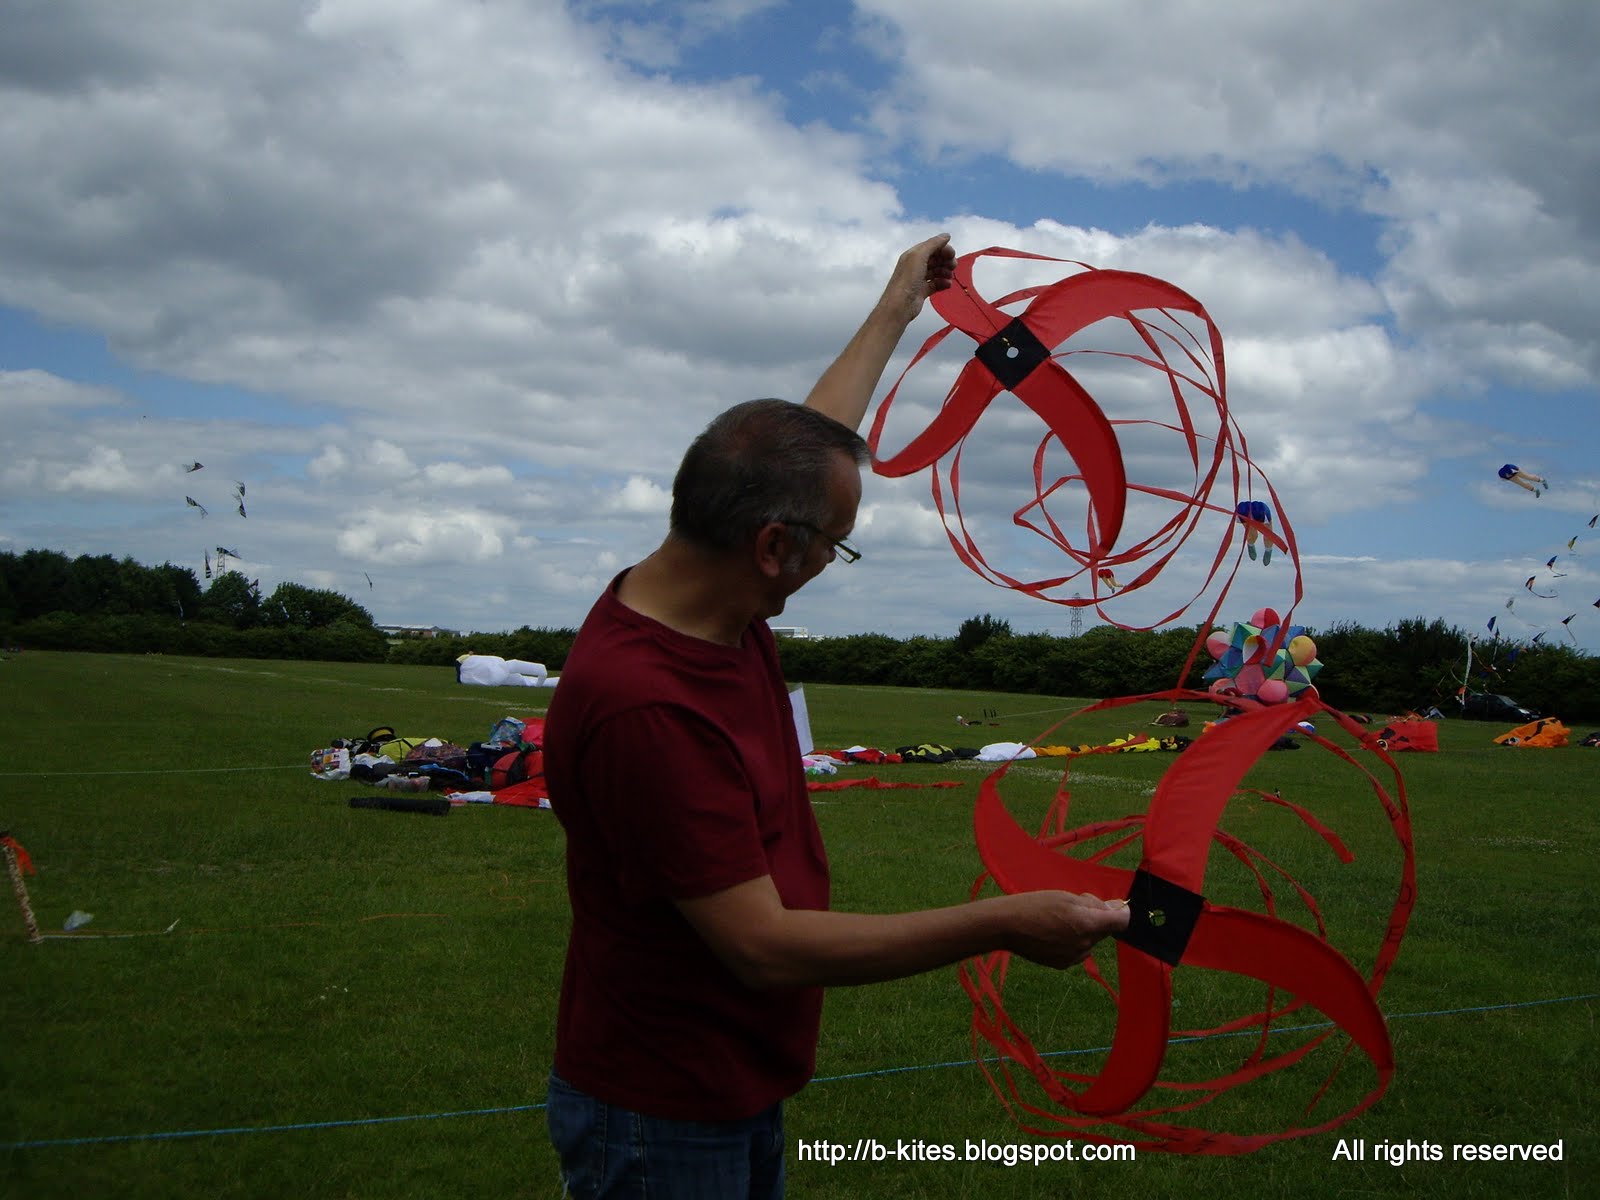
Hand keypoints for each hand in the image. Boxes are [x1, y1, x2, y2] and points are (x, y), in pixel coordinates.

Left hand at [876, 233, 955, 325]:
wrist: (900, 305)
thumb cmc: (907, 280)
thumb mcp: (919, 256)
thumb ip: (933, 244)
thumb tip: (946, 235)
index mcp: (912, 255)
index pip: (931, 247)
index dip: (943, 249)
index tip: (953, 254)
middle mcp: (915, 266)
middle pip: (935, 259)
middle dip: (946, 260)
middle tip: (953, 265)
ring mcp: (918, 279)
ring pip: (936, 271)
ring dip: (945, 272)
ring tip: (950, 276)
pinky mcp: (922, 291)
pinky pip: (935, 284)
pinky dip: (943, 283)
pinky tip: (948, 285)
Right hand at [1006, 891, 1129, 969]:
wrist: (1007, 927)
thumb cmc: (1036, 905)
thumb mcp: (1066, 897)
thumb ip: (1095, 904)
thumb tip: (1119, 908)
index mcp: (1088, 924)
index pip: (1122, 922)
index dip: (1121, 912)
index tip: (1114, 906)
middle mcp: (1085, 944)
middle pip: (1104, 930)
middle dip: (1096, 918)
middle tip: (1072, 905)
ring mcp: (1074, 957)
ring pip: (1090, 940)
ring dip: (1083, 930)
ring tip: (1058, 920)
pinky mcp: (1063, 964)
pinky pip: (1077, 951)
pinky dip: (1072, 941)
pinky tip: (1052, 933)